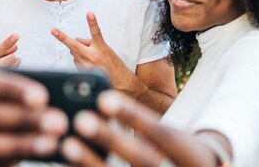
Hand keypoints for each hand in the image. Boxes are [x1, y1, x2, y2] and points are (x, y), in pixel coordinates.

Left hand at [51, 12, 127, 79]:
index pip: (96, 33)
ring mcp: (87, 66)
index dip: (92, 22)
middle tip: (53, 30)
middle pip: (74, 45)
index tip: (89, 13)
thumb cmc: (113, 64)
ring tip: (91, 57)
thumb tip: (77, 40)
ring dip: (79, 51)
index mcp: (101, 49)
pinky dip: (80, 59)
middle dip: (62, 37)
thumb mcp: (106, 49)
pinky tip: (89, 63)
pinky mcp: (83, 72)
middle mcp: (93, 57)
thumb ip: (91, 43)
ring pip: (74, 52)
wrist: (119, 82)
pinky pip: (76, 61)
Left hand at [61, 90, 221, 166]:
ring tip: (67, 144)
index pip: (163, 135)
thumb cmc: (175, 155)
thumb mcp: (175, 141)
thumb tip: (104, 100)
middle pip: (143, 160)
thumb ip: (147, 127)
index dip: (135, 117)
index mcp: (191, 157)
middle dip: (112, 139)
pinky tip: (67, 162)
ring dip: (91, 163)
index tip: (104, 98)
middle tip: (81, 119)